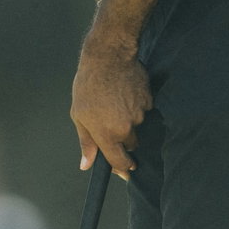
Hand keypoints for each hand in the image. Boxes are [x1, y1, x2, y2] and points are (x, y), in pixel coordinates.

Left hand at [71, 42, 150, 180]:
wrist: (108, 57)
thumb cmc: (88, 85)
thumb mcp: (79, 115)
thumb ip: (86, 143)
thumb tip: (86, 165)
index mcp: (107, 133)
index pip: (119, 161)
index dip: (123, 169)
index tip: (126, 172)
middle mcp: (125, 127)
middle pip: (131, 143)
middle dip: (124, 137)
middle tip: (111, 119)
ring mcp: (139, 114)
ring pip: (137, 125)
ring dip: (129, 118)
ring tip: (115, 100)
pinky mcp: (149, 101)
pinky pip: (144, 109)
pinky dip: (136, 104)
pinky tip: (125, 92)